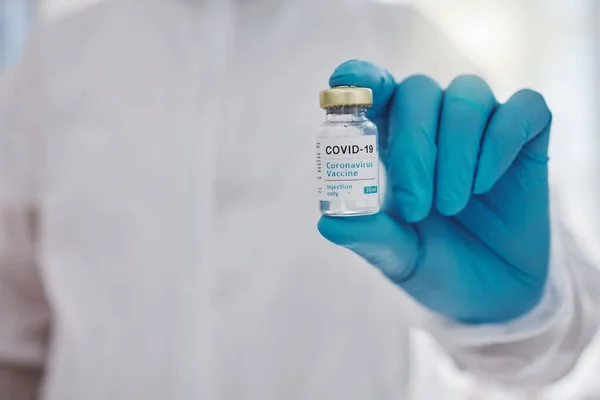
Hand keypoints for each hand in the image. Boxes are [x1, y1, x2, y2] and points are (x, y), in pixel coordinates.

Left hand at [318, 60, 551, 323]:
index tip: (349, 88)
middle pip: (419, 90)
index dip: (361, 78)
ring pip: (467, 95)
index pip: (375, 90)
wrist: (492, 295)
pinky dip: (500, 141)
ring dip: (455, 151)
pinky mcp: (526, 138)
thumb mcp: (397, 258)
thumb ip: (369, 236)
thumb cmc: (436, 266)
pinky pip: (523, 109)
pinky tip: (485, 184)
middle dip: (413, 146)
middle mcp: (435, 125)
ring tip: (452, 206)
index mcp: (394, 144)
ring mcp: (482, 128)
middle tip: (417, 207)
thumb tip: (327, 223)